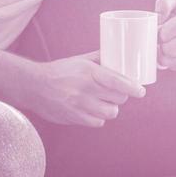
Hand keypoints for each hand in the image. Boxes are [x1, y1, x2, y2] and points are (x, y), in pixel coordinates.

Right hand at [22, 51, 143, 127]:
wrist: (34, 86)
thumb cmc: (59, 71)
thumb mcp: (79, 60)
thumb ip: (99, 58)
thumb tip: (119, 54)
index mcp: (88, 72)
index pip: (117, 82)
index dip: (133, 87)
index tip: (141, 91)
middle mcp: (85, 89)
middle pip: (118, 98)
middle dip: (122, 96)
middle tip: (119, 93)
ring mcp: (79, 105)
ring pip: (110, 113)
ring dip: (111, 108)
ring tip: (106, 103)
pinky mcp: (74, 118)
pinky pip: (97, 123)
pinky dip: (99, 118)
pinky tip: (94, 111)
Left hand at [154, 0, 175, 71]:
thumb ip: (164, 3)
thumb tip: (157, 20)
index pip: (164, 34)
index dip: (158, 34)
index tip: (160, 31)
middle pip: (168, 49)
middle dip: (161, 46)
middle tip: (163, 41)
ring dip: (166, 58)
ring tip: (166, 50)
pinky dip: (174, 64)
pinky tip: (174, 56)